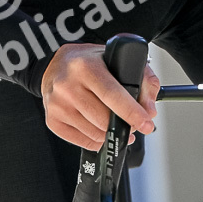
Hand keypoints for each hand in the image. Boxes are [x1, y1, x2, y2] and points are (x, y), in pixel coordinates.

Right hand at [41, 43, 159, 148]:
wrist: (57, 65)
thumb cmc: (90, 63)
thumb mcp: (119, 60)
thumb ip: (144, 81)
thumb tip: (149, 110)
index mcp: (86, 67)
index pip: (112, 95)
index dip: (132, 112)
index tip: (147, 124)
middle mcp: (67, 85)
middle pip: (104, 119)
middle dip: (124, 125)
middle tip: (132, 122)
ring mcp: (57, 105)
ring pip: (95, 133)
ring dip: (111, 133)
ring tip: (116, 123)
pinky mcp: (53, 120)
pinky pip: (83, 141)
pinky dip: (97, 140)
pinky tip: (100, 128)